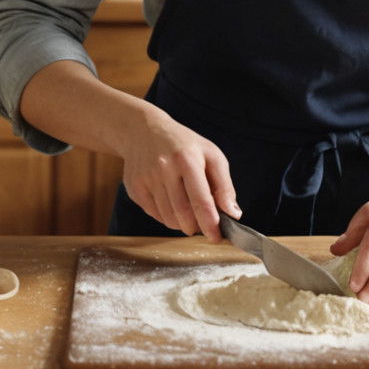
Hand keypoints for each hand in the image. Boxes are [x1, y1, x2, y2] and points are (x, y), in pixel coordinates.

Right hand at [119, 112, 238, 240]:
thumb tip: (233, 214)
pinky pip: (154, 215)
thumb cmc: (184, 145)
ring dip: (183, 224)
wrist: (144, 131)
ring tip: (190, 214)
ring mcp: (146, 178)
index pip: (201, 200)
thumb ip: (224, 186)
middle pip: (183, 214)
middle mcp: (164, 168)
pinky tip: (172, 205)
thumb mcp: (211, 155)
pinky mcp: (135, 187)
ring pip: (168, 218)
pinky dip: (168, 217)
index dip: (210, 224)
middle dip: (197, 227)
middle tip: (204, 226)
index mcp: (187, 159)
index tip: (217, 237)